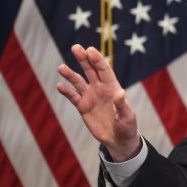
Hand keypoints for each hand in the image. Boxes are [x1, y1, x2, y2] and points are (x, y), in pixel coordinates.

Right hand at [56, 44, 140, 160]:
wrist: (118, 139)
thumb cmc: (126, 126)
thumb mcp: (127, 116)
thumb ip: (122, 105)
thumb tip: (120, 92)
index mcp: (113, 87)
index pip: (104, 70)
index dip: (97, 60)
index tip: (90, 50)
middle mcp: (100, 89)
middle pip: (90, 70)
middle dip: (83, 59)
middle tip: (75, 47)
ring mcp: (90, 97)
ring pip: (78, 82)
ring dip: (70, 74)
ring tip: (61, 67)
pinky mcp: (83, 107)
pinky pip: (73, 97)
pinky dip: (66, 91)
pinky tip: (60, 86)